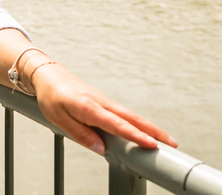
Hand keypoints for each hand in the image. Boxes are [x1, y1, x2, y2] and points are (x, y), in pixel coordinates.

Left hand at [32, 63, 177, 155]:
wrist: (48, 73)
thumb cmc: (51, 95)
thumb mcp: (58, 118)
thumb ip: (80, 134)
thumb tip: (101, 149)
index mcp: (89, 108)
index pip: (117, 125)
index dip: (135, 136)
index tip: (152, 144)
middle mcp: (102, 103)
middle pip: (132, 119)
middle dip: (154, 131)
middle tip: (173, 144)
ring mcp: (105, 102)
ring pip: (131, 116)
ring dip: (150, 127)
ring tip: (167, 140)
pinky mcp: (105, 103)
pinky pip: (125, 114)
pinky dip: (139, 123)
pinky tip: (147, 131)